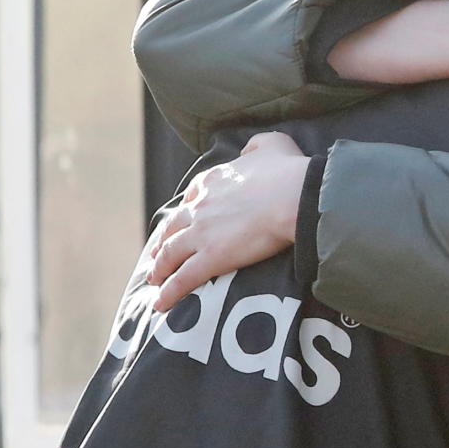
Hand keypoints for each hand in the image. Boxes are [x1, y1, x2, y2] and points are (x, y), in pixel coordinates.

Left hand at [147, 131, 309, 310]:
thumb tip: (247, 151)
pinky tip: (161, 304)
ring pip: (171, 253)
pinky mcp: (211, 257)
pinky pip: (184, 278)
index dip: (184, 212)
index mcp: (213, 180)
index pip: (191, 197)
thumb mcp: (271, 144)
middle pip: (173, 226)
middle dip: (162, 242)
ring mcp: (202, 232)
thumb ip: (254, 146)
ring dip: (160, 268)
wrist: (294, 196)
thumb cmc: (288, 170)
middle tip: (157, 255)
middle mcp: (200, 205)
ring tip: (155, 279)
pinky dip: (170, 292)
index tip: (180, 221)